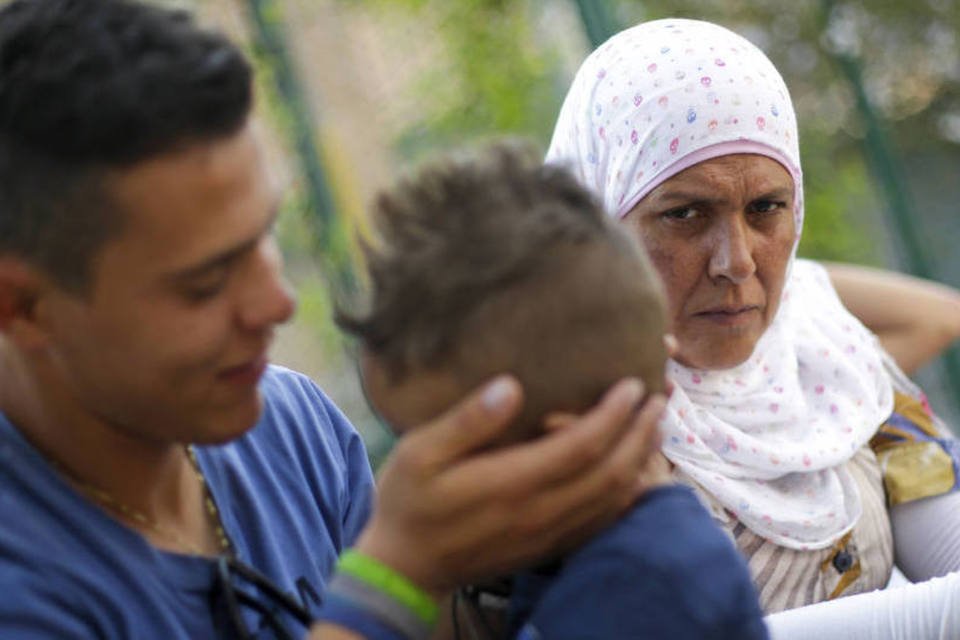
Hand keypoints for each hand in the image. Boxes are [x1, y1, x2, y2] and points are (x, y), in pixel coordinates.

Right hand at [352, 375, 667, 596]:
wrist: (405, 568)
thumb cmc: (408, 502)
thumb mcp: (418, 453)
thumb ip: (467, 420)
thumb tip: (512, 385)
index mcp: (510, 484)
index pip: (581, 447)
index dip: (613, 415)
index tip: (631, 384)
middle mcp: (538, 512)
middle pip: (610, 472)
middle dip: (640, 432)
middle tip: (659, 396)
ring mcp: (547, 534)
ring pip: (613, 498)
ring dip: (641, 460)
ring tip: (654, 424)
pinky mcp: (548, 546)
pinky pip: (602, 520)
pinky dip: (627, 492)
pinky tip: (634, 470)